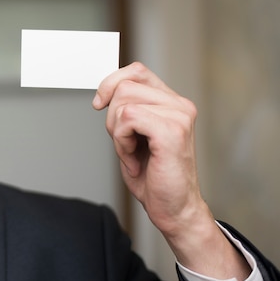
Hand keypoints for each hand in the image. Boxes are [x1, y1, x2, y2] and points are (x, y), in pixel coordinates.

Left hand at [93, 62, 249, 279]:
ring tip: (133, 153)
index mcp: (172, 103)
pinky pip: (127, 119)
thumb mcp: (134, 135)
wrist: (174, 209)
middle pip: (124, 86)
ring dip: (117, 133)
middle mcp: (180, 105)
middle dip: (112, 118)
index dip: (111, 83)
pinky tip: (135, 159)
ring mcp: (179, 116)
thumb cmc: (154, 176)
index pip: (136, 71)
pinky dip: (122, 142)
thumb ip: (127, 109)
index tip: (99, 104)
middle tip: (126, 144)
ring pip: (123, 103)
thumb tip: (105, 92)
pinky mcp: (172, 131)